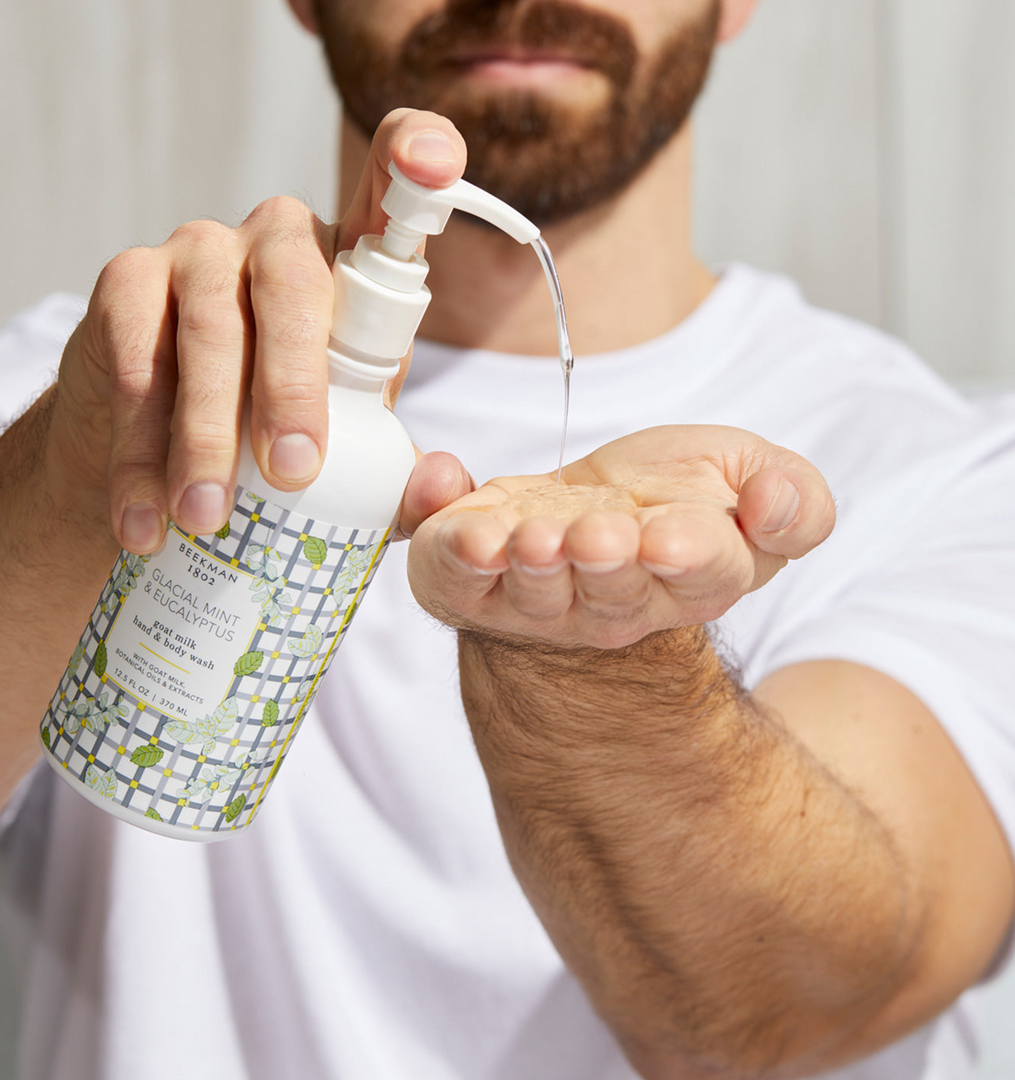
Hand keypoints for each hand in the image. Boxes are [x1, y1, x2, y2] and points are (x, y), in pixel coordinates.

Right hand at [45, 108, 467, 553]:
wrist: (159, 465)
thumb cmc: (275, 446)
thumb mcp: (347, 461)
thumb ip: (400, 477)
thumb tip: (444, 487)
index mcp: (351, 271)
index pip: (390, 191)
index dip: (416, 156)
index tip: (436, 167)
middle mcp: (280, 240)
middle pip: (295, 282)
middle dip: (294, 385)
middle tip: (291, 475)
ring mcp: (200, 252)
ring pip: (212, 328)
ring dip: (207, 434)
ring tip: (206, 519)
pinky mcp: (127, 282)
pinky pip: (139, 361)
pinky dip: (141, 449)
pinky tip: (145, 516)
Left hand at [407, 425, 835, 648]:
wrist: (590, 512)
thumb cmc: (673, 498)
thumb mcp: (752, 477)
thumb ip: (792, 501)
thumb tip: (774, 504)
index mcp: (689, 576)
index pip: (698, 576)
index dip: (686, 559)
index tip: (668, 538)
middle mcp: (610, 601)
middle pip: (606, 596)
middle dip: (597, 565)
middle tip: (592, 536)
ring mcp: (534, 598)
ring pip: (526, 593)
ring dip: (522, 562)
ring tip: (523, 535)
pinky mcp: (470, 582)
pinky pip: (450, 576)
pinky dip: (442, 540)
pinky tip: (447, 494)